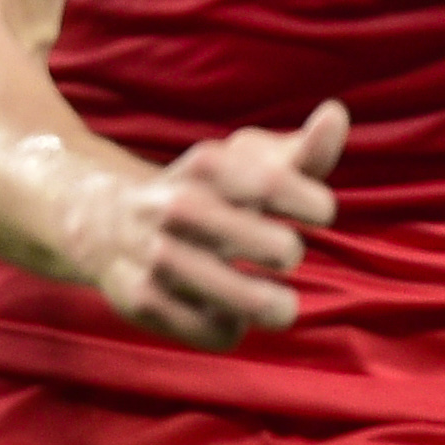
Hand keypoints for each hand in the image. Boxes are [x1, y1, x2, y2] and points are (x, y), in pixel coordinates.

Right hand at [77, 100, 344, 351]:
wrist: (108, 223)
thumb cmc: (208, 195)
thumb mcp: (251, 166)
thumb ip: (304, 150)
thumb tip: (336, 114)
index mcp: (208, 165)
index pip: (277, 184)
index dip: (313, 204)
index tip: (320, 215)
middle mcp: (178, 207)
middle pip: (276, 247)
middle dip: (288, 252)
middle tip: (285, 254)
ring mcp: (158, 256)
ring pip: (244, 299)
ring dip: (274, 305)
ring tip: (282, 305)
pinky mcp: (142, 301)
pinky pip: (212, 330)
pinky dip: (230, 329)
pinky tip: (226, 313)